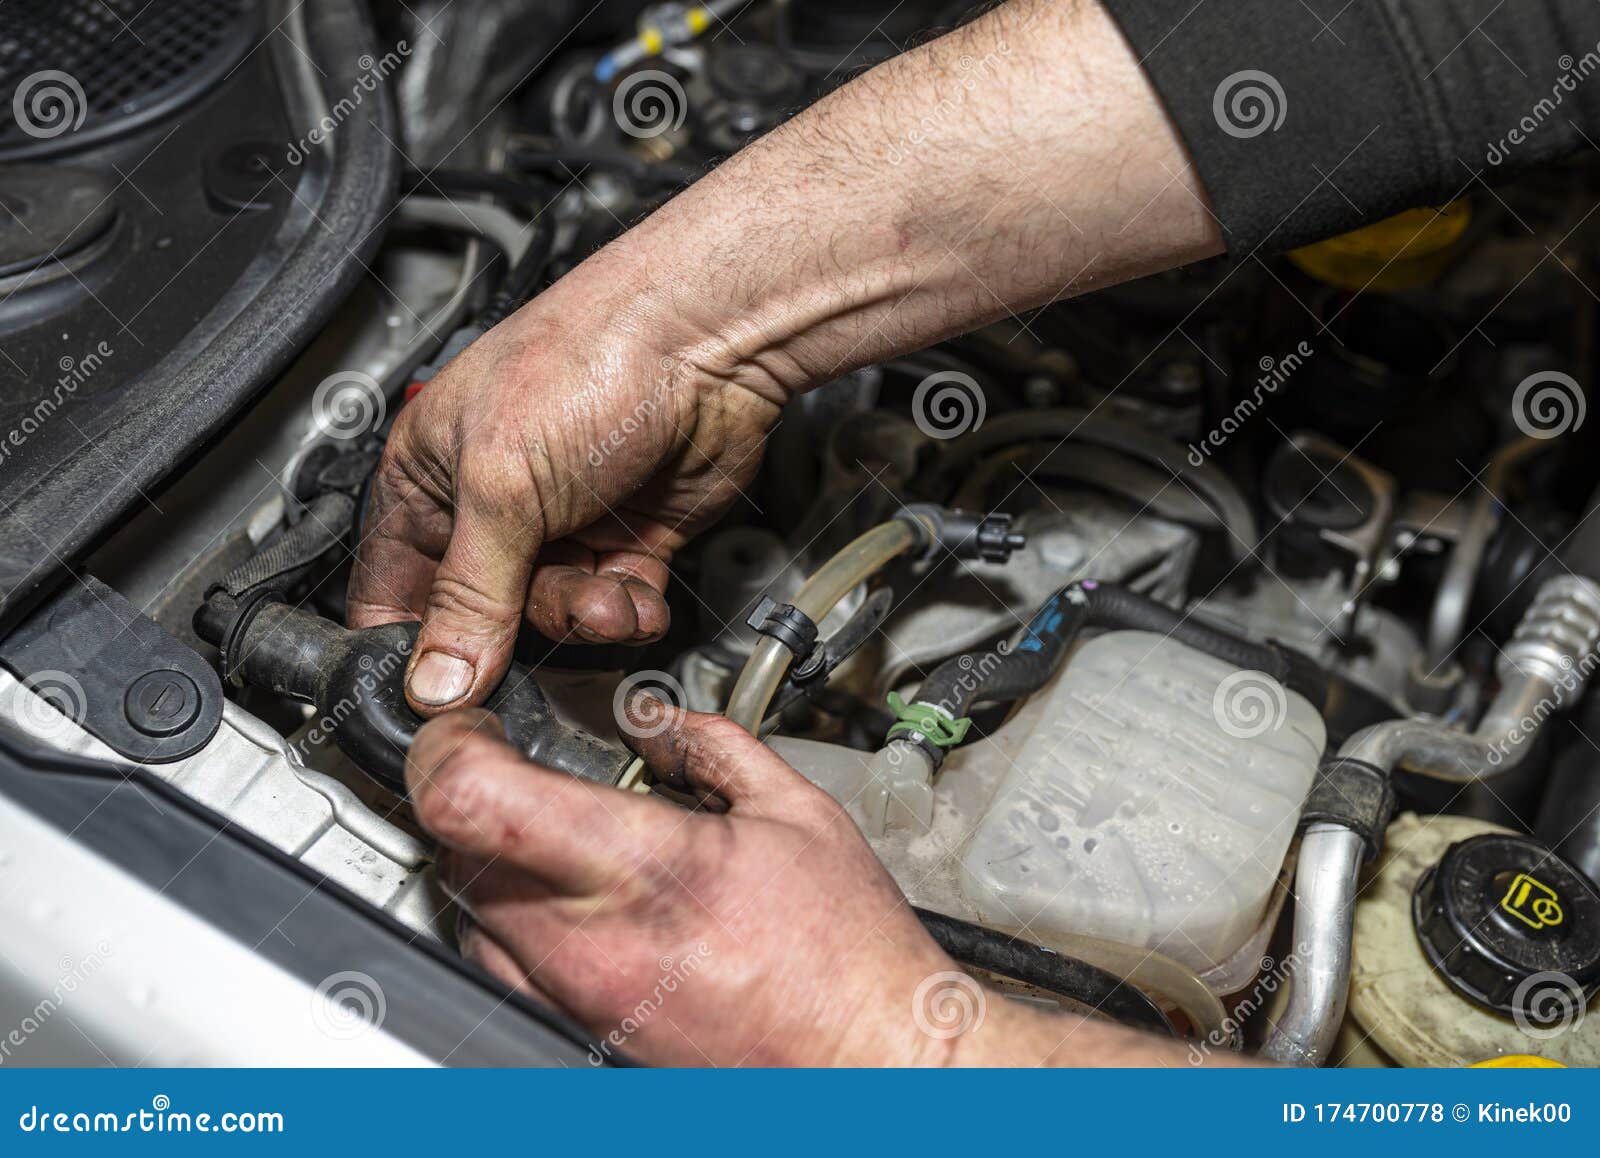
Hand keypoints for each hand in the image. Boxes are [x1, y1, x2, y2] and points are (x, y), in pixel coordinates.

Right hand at [347, 247, 785, 713]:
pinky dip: (630, 613)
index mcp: (427, 478)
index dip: (413, 649)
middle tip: (553, 607)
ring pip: (555, 619)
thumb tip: (435, 681)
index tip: (441, 694)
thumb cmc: (588, 361)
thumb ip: (469, 595)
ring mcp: (563, 523)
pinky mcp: (627, 537)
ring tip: (611, 591)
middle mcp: (490, 506)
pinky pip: (614, 607)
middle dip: (524, 626)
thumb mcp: (502, 485)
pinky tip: (640, 595)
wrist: (705, 340)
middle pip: (484, 620)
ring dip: (586, 617)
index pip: (392, 592)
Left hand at [406, 703, 1213, 1065]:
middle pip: (455, 849)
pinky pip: (501, 969)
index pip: (475, 800)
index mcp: (646, 867)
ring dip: (488, 860)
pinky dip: (511, 922)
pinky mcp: (580, 1034)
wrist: (869, 1056)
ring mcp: (578, 999)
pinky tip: (572, 901)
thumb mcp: (794, 810)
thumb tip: (655, 717)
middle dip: (473, 797)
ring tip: (552, 837)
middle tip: (515, 770)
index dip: (448, 749)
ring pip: (465, 913)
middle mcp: (592, 944)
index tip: (467, 729)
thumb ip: (710, 745)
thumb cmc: (846, 951)